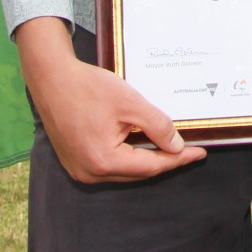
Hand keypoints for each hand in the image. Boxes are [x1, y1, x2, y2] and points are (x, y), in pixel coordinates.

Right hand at [15, 17, 207, 182]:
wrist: (51, 79)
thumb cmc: (87, 88)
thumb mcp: (130, 103)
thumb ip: (157, 125)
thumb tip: (176, 146)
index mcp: (103, 161)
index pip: (151, 166)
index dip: (178, 160)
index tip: (200, 153)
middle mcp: (90, 173)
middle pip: (138, 172)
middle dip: (164, 161)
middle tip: (190, 149)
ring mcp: (80, 170)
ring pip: (124, 170)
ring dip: (146, 159)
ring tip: (170, 146)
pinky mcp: (75, 162)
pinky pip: (110, 164)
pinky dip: (128, 156)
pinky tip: (143, 143)